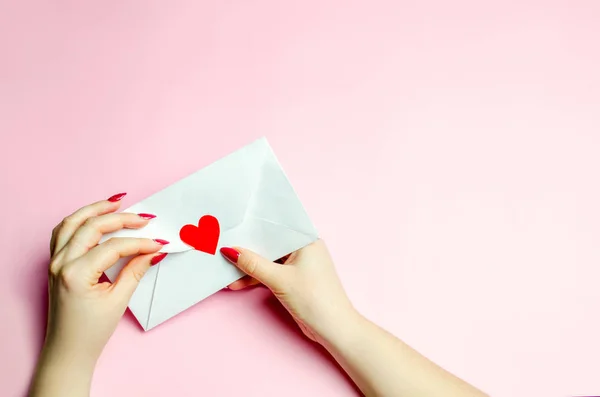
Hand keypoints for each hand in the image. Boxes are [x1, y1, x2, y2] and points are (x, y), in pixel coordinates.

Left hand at [31, 193, 168, 396]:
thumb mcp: (118, 301)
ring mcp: (54, 261)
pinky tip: (94, 217)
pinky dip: (79, 220)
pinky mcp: (55, 263)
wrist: (68, 350)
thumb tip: (155, 251)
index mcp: (76, 273)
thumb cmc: (90, 332)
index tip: (159, 242)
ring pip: (72, 222)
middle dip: (121, 219)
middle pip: (92, 226)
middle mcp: (61, 263)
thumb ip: (136, 271)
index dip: (140, 243)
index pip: (114, 246)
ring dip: (94, 210)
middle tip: (145, 218)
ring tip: (117, 204)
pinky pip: (62, 232)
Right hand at [221, 240, 355, 342]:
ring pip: (269, 261)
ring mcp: (300, 265)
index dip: (253, 229)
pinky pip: (272, 272)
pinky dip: (258, 278)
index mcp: (306, 240)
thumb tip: (231, 251)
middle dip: (248, 251)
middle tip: (224, 251)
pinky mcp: (295, 279)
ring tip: (227, 273)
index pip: (275, 229)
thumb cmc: (314, 298)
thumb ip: (253, 264)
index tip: (232, 229)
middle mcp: (304, 249)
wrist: (333, 327)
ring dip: (250, 268)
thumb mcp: (279, 279)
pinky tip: (239, 283)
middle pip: (270, 245)